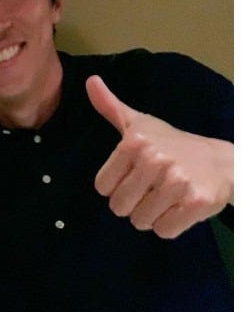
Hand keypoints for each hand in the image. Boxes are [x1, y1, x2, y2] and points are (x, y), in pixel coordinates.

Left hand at [86, 75, 232, 238]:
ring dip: (150, 216)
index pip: (103, 186)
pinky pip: (164, 231)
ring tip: (165, 197)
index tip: (133, 175)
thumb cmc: (171, 143)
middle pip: (119, 207)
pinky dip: (169, 226)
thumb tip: (90, 81)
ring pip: (140, 221)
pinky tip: (178, 207)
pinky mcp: (196, 202)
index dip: (116, 187)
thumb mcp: (139, 123)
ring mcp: (176, 181)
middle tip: (149, 189)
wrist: (221, 160)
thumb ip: (110, 106)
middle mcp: (154, 160)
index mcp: (134, 143)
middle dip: (132, 204)